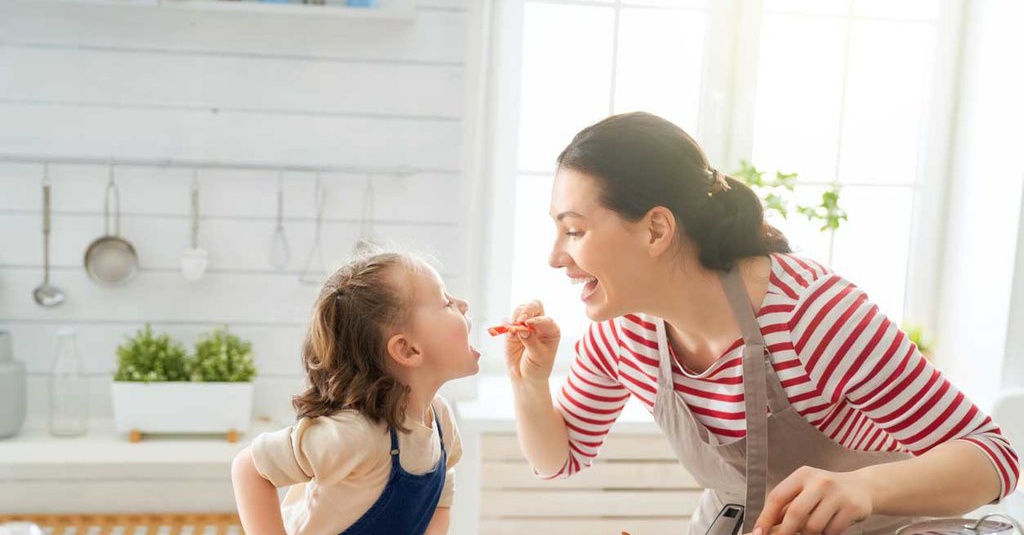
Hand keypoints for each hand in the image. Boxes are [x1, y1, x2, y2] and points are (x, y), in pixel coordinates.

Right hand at [504, 300, 560, 383]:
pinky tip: (508, 333)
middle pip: (534, 306)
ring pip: (520, 310)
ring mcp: (524, 325)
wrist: (525, 377)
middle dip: (526, 310)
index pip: (545, 318)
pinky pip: (507, 320)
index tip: (528, 324)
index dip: (537, 319)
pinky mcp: (512, 330)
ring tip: (512, 331)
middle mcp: (539, 324)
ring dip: (515, 317)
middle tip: (519, 321)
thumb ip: (531, 341)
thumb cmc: (538, 367)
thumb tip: (522, 329)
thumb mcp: (538, 356)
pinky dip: (506, 324)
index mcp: (551, 329)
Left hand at [753, 466, 872, 534]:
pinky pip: (832, 531)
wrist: (862, 487)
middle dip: (786, 531)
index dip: (766, 517)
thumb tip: (764, 527)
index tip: (758, 532)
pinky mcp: (852, 507)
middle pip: (795, 513)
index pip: (778, 496)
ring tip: (815, 527)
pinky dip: (827, 533)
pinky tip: (831, 525)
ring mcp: (837, 494)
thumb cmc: (826, 491)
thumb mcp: (805, 490)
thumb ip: (787, 506)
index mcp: (802, 475)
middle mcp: (819, 481)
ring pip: (814, 526)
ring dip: (810, 534)